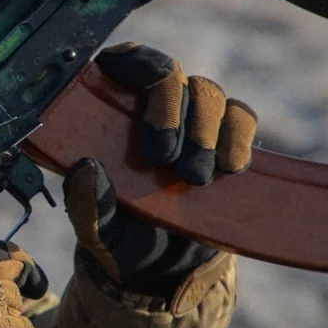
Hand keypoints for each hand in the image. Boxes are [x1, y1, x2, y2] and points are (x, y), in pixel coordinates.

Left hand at [67, 43, 255, 290]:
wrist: (166, 266)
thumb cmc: (121, 235)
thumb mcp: (97, 229)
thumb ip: (86, 204)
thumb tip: (85, 168)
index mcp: (108, 108)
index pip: (123, 60)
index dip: (137, 68)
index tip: (143, 111)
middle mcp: (152, 102)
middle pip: (170, 71)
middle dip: (171, 113)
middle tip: (164, 160)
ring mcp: (192, 116)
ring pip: (209, 92)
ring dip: (204, 133)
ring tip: (194, 179)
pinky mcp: (227, 136)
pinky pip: (242, 116)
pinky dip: (237, 139)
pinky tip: (227, 170)